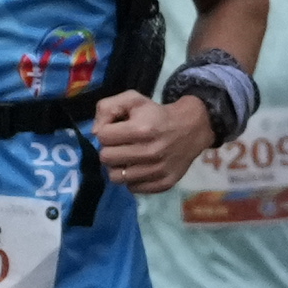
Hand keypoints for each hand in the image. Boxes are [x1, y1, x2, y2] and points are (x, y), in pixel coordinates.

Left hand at [91, 85, 218, 192]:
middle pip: (106, 158)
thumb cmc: (156, 114)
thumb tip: (95, 133)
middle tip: (120, 145)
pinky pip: (132, 188)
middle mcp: (150, 152)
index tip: (115, 130)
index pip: (102, 136)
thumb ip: (107, 108)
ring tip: (127, 158)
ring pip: (116, 177)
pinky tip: (139, 167)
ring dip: (118, 167)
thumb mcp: (132, 99)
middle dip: (109, 150)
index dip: (105, 131)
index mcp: (141, 129)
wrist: (191, 128)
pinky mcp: (164, 183)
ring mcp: (158, 170)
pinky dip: (132, 179)